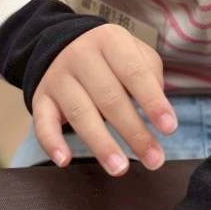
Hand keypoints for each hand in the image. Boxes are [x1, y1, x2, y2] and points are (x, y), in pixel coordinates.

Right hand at [32, 25, 176, 175]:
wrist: (60, 43)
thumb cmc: (110, 56)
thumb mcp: (134, 51)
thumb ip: (150, 74)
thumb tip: (157, 109)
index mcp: (110, 41)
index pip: (134, 73)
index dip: (153, 101)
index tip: (170, 128)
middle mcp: (81, 56)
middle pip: (110, 99)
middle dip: (134, 133)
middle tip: (154, 160)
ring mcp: (58, 78)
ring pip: (80, 114)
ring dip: (101, 145)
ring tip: (119, 168)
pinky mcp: (40, 98)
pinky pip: (42, 122)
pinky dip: (51, 142)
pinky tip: (64, 160)